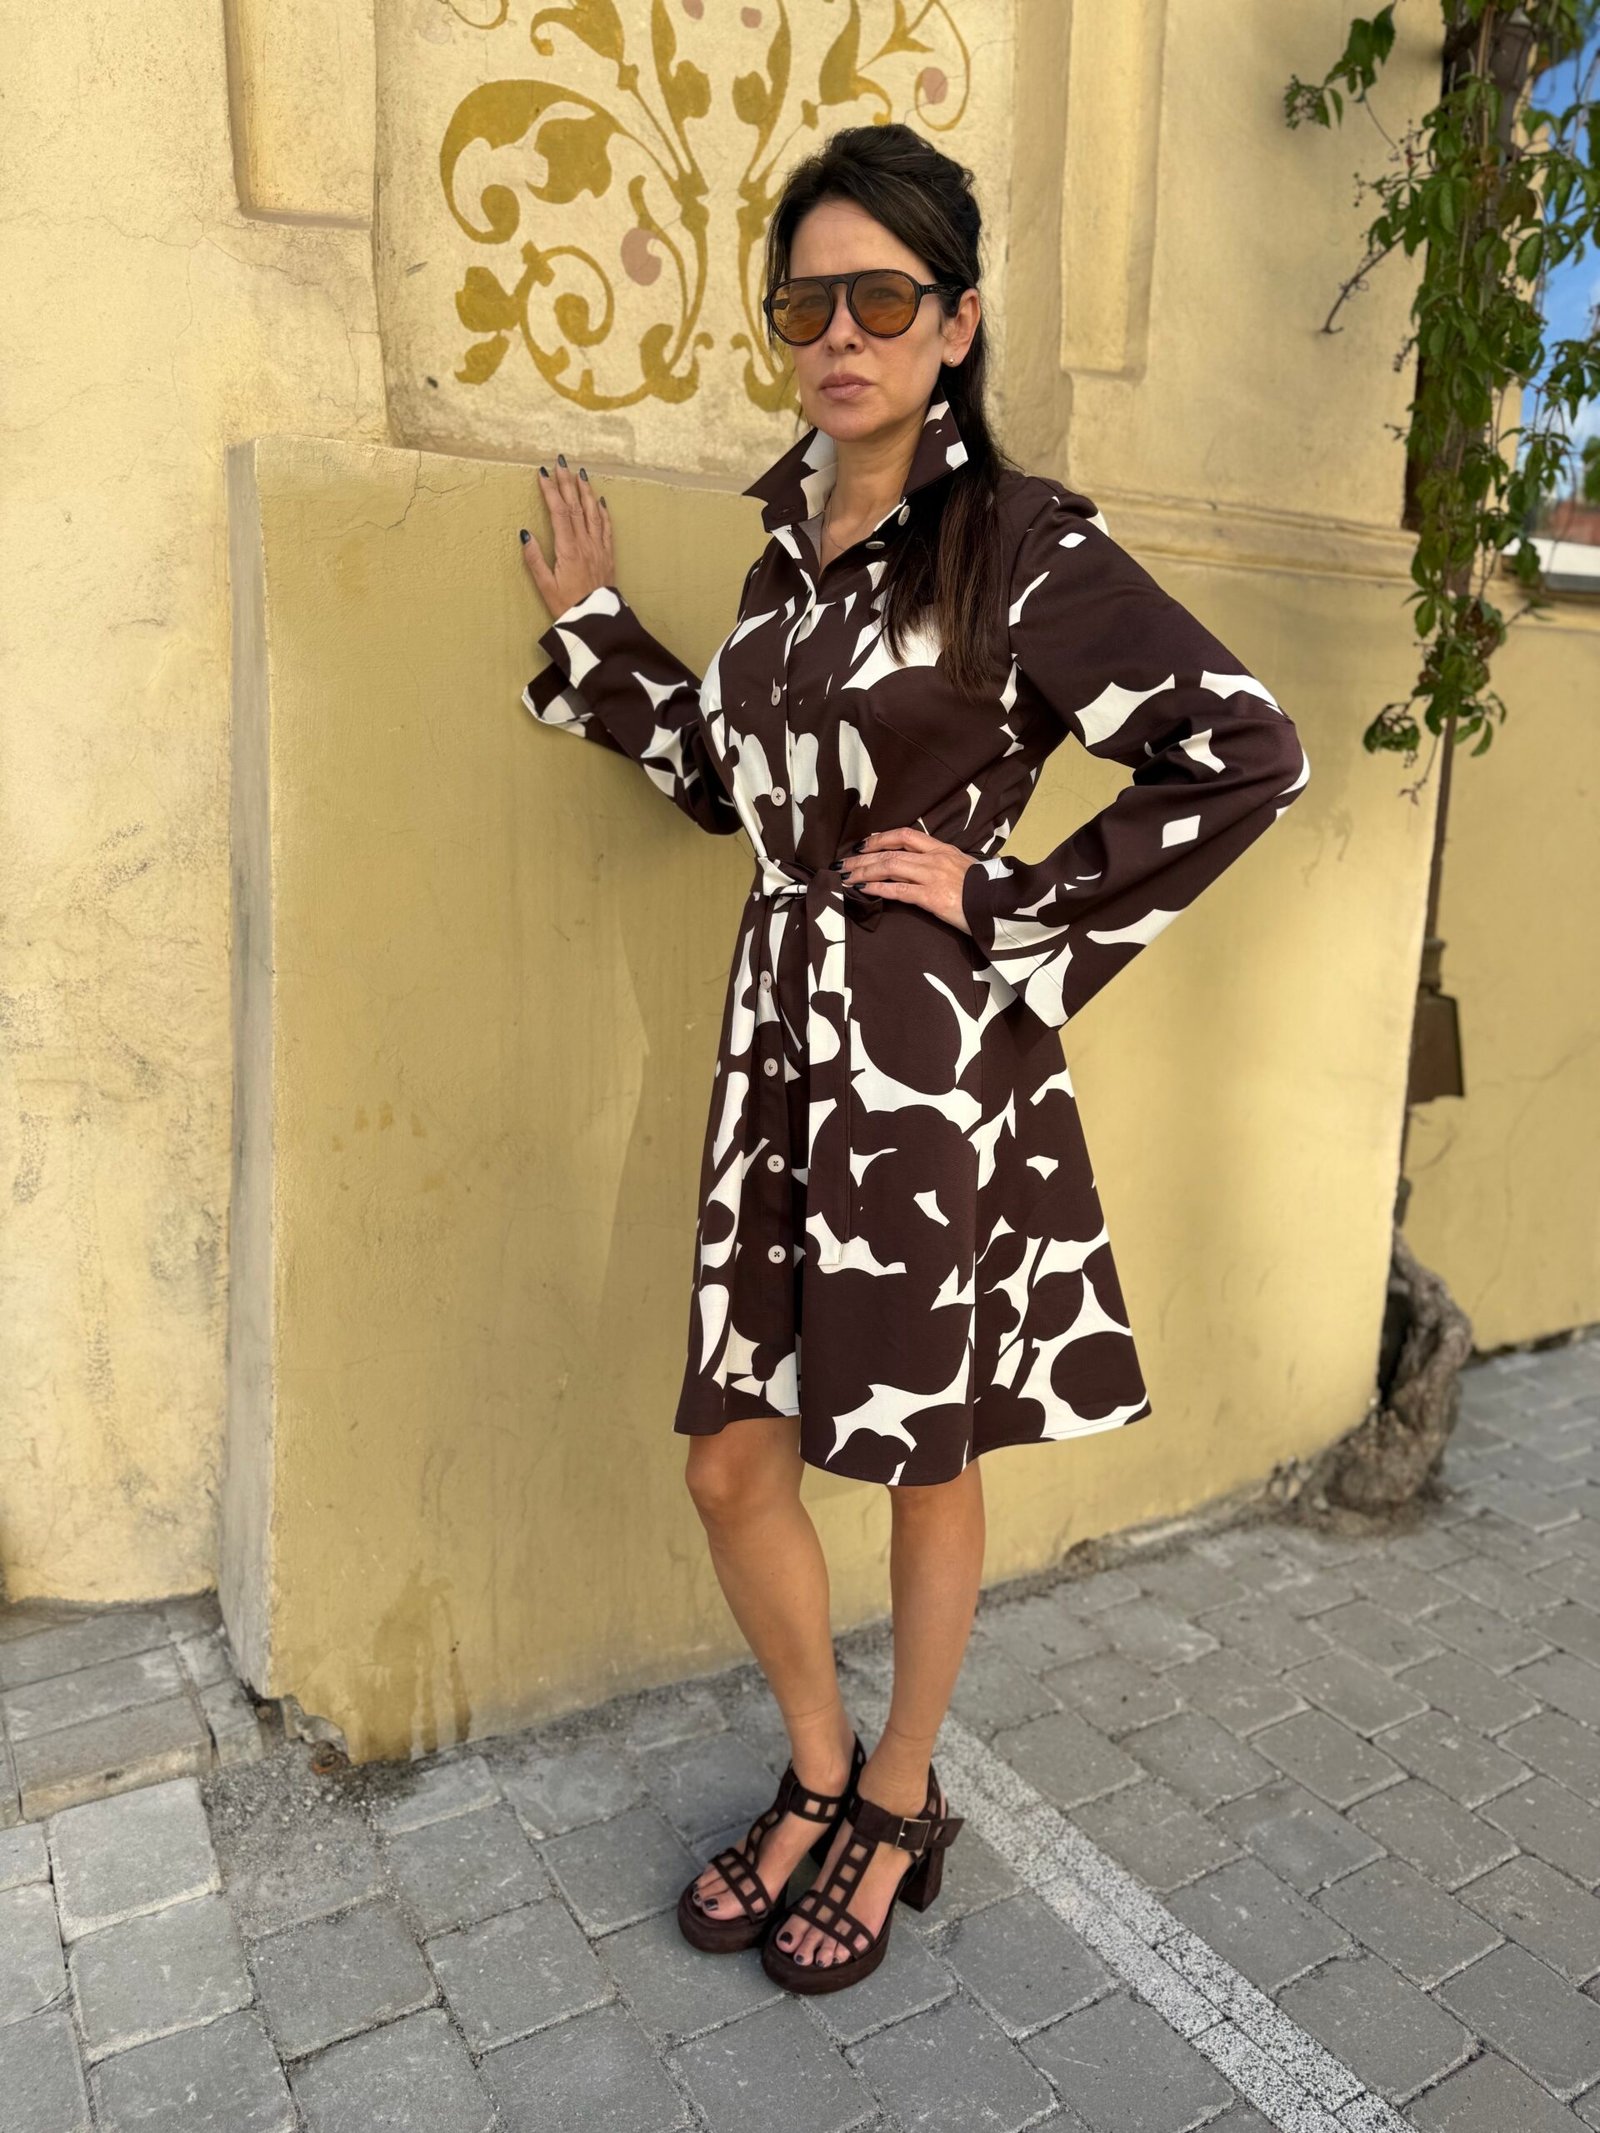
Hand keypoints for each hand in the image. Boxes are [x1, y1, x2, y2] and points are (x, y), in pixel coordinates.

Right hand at [520, 454, 614, 618]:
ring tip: (579, 473)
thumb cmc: (568, 607)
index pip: (558, 512)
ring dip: (585, 490)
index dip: (550, 491)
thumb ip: (534, 559)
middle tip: (560, 462)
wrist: (598, 622)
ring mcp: (598, 548)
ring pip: (592, 512)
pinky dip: (602, 511)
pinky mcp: (607, 555)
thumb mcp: (545, 586)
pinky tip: (599, 500)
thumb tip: (525, 534)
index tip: (542, 473)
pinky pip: (606, 528)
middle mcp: (585, 543)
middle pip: (575, 506)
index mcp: (567, 549)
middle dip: (567, 482)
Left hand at [838, 827, 979, 936]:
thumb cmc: (986, 891)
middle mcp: (936, 858)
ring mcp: (934, 876)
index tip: (864, 843)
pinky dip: (878, 889)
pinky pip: (899, 890)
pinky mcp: (933, 897)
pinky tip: (863, 890)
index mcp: (943, 850)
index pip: (906, 835)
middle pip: (891, 851)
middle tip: (843, 863)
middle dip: (863, 857)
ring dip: (864, 872)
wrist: (1003, 905)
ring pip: (890, 867)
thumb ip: (942, 866)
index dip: (881, 837)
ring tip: (845, 877)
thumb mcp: (964, 870)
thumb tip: (919, 869)